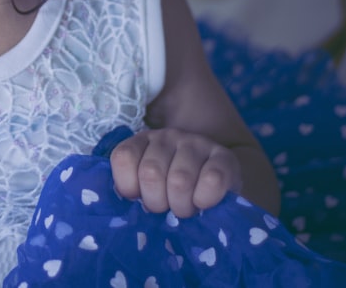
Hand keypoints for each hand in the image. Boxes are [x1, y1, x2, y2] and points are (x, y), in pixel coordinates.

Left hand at [109, 128, 240, 217]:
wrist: (216, 180)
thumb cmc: (172, 189)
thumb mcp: (145, 185)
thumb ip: (131, 190)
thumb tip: (121, 210)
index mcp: (142, 141)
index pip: (124, 157)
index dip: (129, 186)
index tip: (139, 198)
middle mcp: (168, 136)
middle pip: (151, 173)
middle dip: (157, 202)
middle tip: (167, 208)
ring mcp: (196, 143)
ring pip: (180, 180)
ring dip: (181, 205)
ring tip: (185, 208)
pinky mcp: (224, 157)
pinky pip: (212, 180)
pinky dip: (205, 199)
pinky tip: (203, 203)